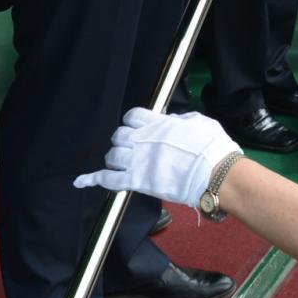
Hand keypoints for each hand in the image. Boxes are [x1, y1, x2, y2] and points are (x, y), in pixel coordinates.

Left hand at [74, 108, 239, 204]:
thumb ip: (181, 120)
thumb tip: (173, 121)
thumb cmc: (212, 146)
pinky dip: (93, 179)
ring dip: (114, 159)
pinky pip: (109, 179)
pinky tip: (82, 181)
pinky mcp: (137, 182)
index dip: (132, 121)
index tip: (136, 127)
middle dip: (122, 141)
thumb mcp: (199, 122)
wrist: (215, 172)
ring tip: (120, 164)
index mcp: (158, 123)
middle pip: (118, 136)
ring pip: (112, 156)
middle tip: (132, 148)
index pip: (132, 116)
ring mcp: (138, 161)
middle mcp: (144, 139)